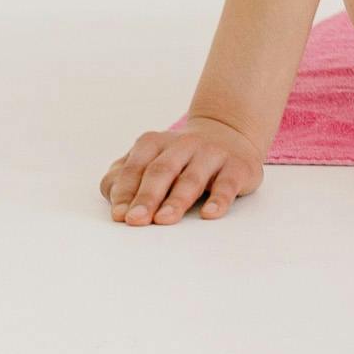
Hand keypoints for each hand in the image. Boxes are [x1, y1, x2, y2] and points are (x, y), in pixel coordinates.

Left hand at [99, 113, 265, 226]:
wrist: (229, 134)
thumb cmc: (179, 160)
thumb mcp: (149, 161)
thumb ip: (124, 179)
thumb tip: (114, 201)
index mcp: (155, 143)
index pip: (136, 167)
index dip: (125, 192)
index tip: (119, 215)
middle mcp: (184, 144)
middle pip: (162, 170)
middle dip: (147, 196)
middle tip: (136, 220)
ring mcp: (212, 153)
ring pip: (192, 177)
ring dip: (177, 199)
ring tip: (165, 219)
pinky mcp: (238, 166)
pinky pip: (228, 183)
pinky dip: (219, 198)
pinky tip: (210, 213)